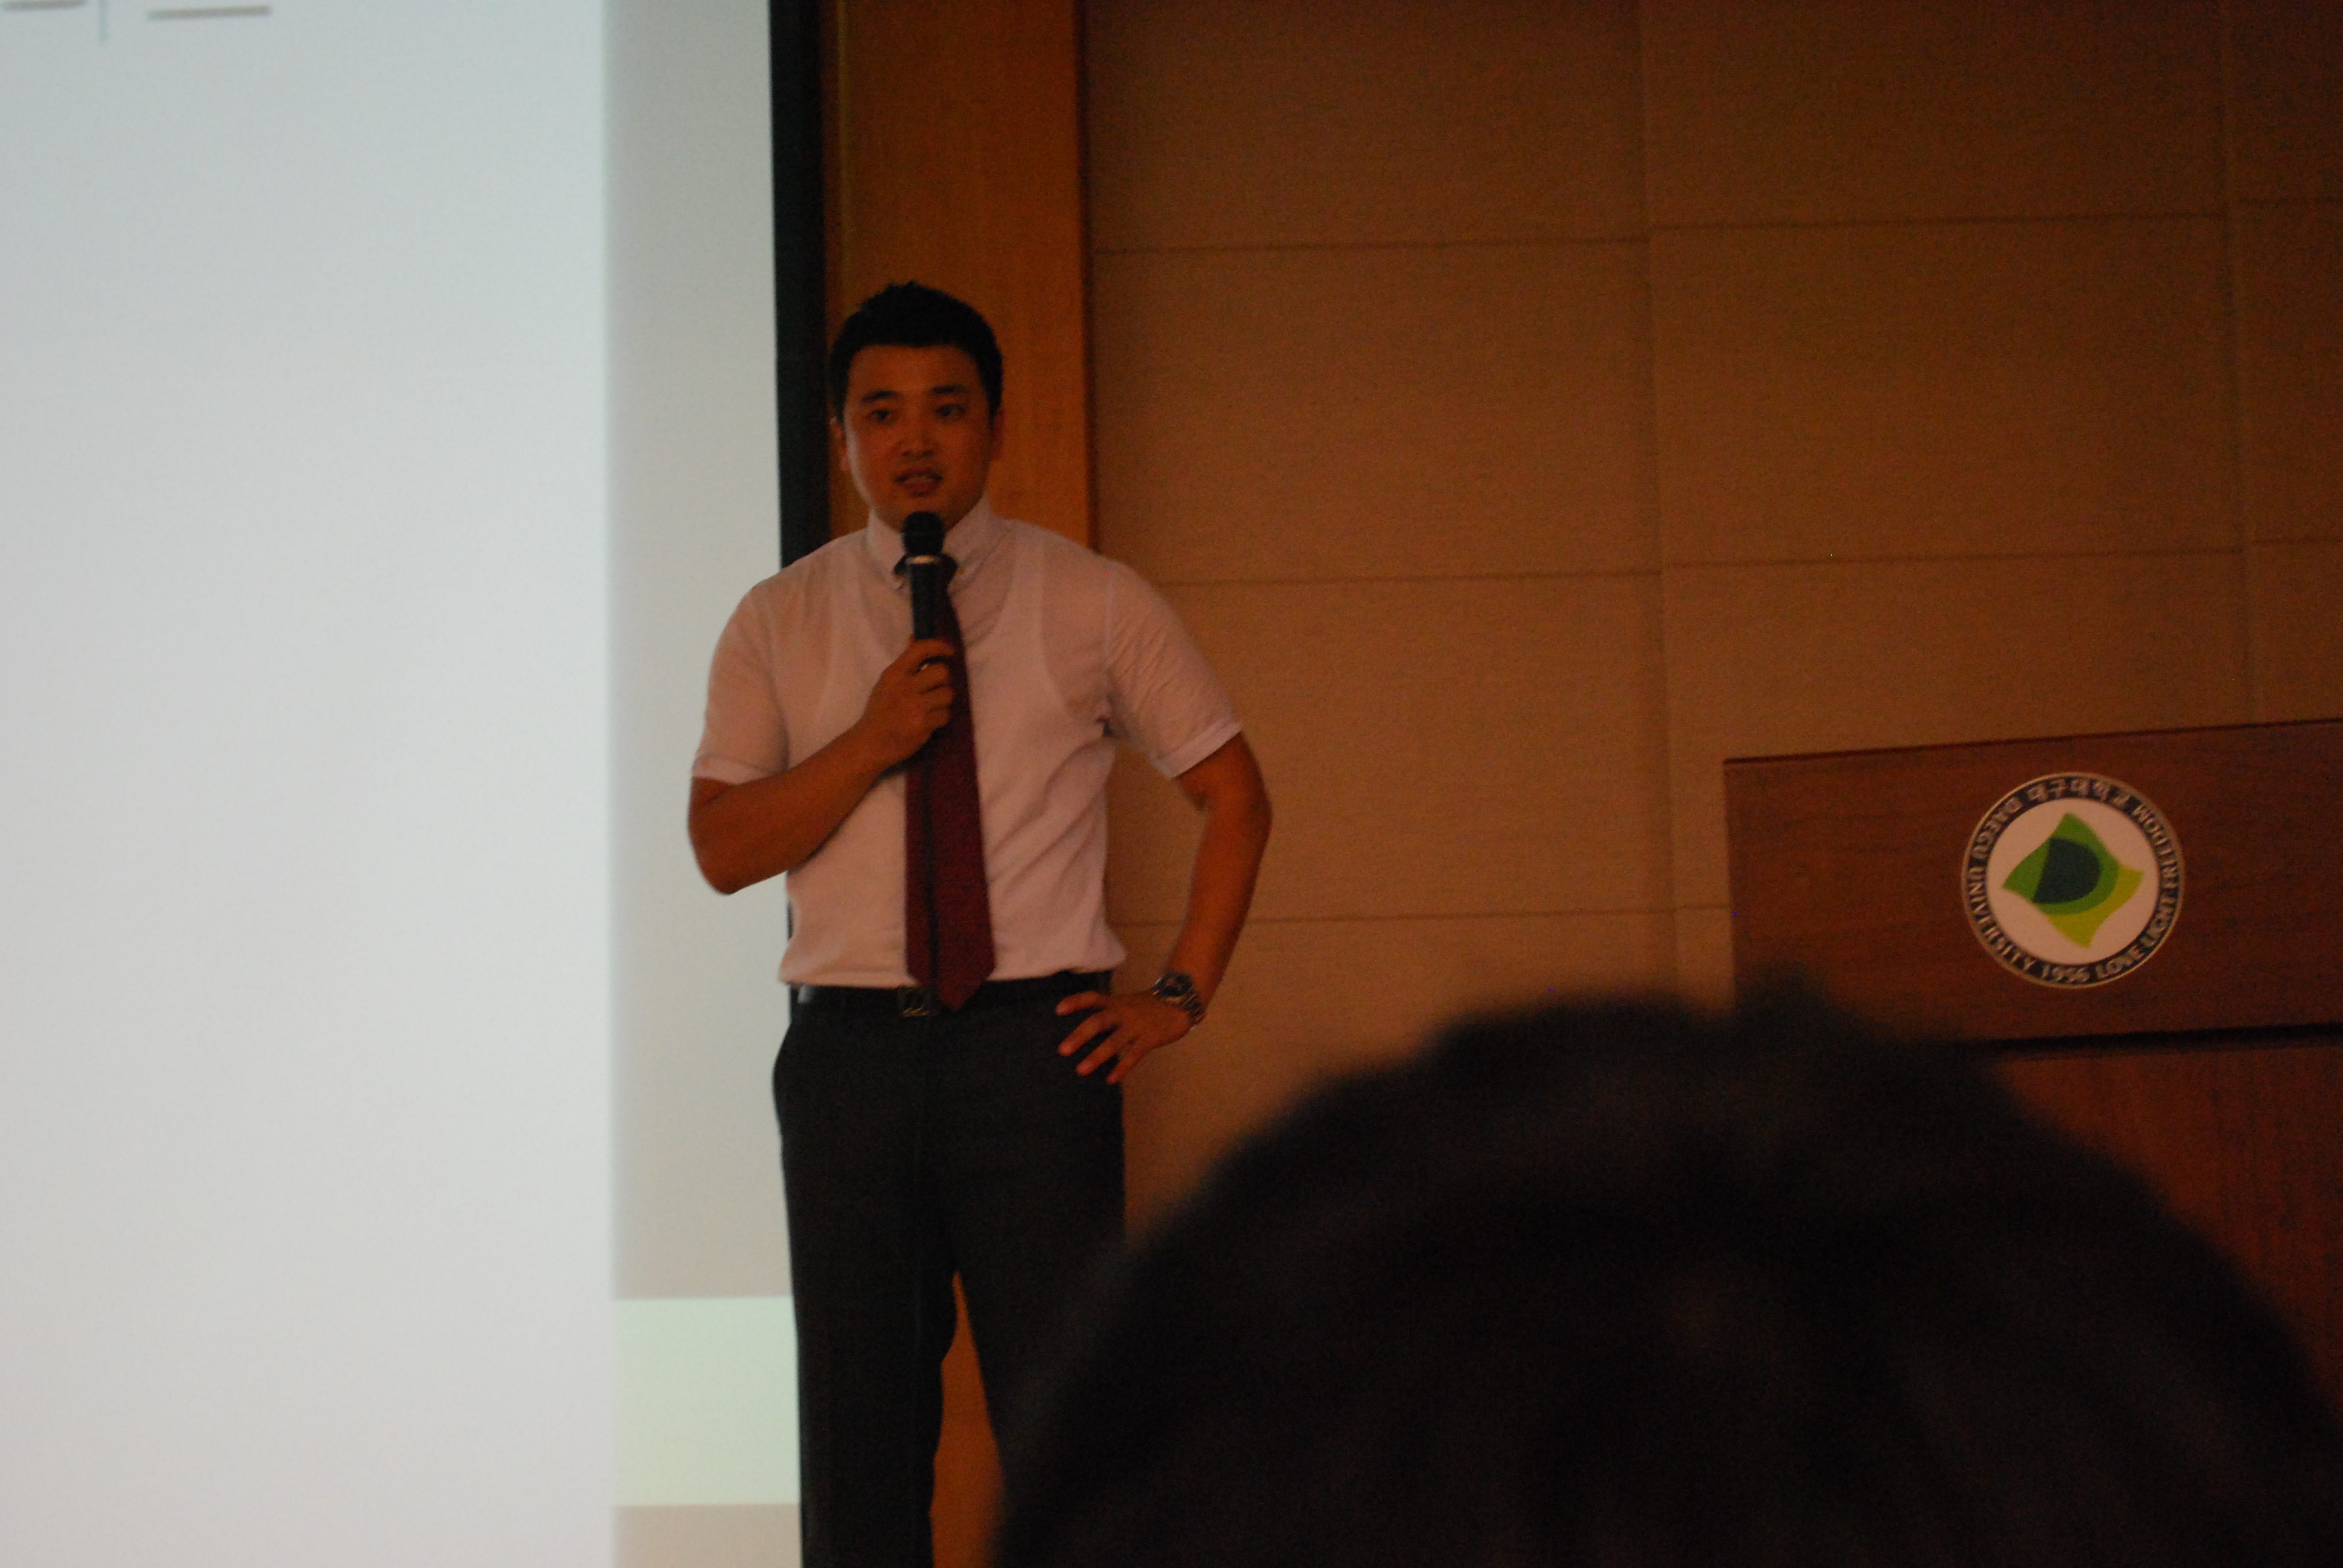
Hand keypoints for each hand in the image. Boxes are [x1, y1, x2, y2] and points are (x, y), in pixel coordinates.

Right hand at [852, 638, 957, 767]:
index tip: (950, 651)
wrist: (870, 743)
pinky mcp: (922, 725)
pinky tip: (928, 722)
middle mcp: (904, 687)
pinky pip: (945, 715)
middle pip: (942, 672)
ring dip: (943, 702)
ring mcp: (914, 706)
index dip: (939, 646)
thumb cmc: (880, 711)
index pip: (920, 649)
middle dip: (944, 681)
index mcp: (894, 674)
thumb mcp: (886, 683)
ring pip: (948, 694)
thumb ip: (903, 663)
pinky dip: (940, 719)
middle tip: (935, 689)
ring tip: (930, 709)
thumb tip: (913, 637)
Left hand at [1054, 988, 1193, 1083]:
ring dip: (1097, 1056)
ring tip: (1081, 1070)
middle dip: (1080, 1035)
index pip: (1092, 998)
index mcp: (1116, 1002)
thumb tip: (1086, 1030)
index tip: (1058, 1010)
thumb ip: (1110, 1012)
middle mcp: (1123, 1012)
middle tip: (1062, 1050)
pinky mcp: (1149, 1038)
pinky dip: (1122, 1067)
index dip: (1075, 1002)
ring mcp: (1136, 1025)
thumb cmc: (1149, 1006)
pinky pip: (1133, 1055)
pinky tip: (1111, 1079)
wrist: (1180, 1002)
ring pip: (1114, 1041)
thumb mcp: (1127, 1003)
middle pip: (1098, 1021)